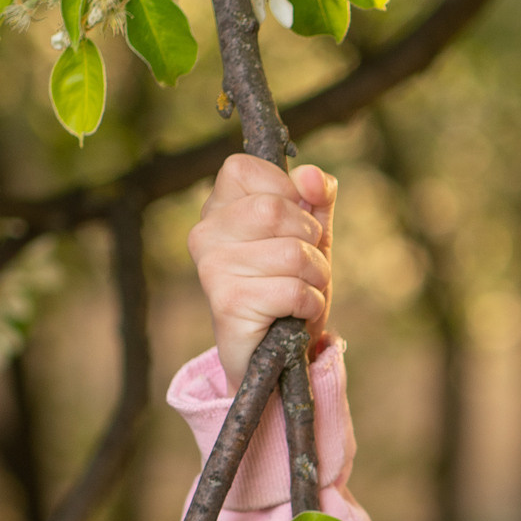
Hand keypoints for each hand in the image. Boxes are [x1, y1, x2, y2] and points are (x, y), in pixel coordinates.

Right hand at [190, 153, 334, 385]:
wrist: (274, 352)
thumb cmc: (289, 285)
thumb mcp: (311, 234)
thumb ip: (315, 197)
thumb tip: (310, 174)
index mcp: (218, 208)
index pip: (245, 167)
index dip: (286, 192)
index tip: (291, 224)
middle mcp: (204, 234)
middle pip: (276, 208)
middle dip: (310, 240)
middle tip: (303, 266)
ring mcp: (211, 268)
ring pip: (292, 251)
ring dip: (315, 276)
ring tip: (300, 291)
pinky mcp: (227, 303)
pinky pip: (293, 290)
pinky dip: (310, 304)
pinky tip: (294, 314)